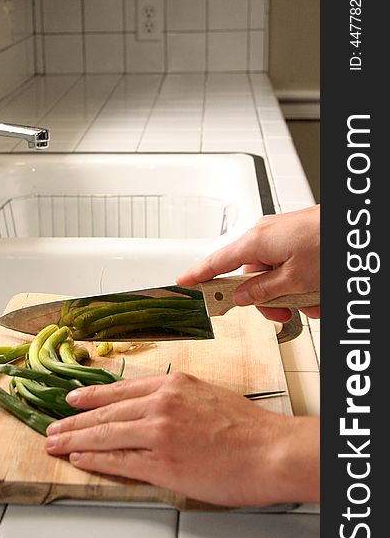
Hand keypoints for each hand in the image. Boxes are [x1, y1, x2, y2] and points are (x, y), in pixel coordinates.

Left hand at [45, 373, 318, 506]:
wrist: (271, 451)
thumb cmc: (247, 427)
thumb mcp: (206, 395)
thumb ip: (175, 398)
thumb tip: (151, 407)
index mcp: (173, 385)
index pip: (121, 389)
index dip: (92, 395)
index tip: (73, 399)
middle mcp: (161, 404)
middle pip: (107, 411)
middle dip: (75, 420)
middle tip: (54, 425)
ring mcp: (159, 434)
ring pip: (105, 434)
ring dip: (75, 439)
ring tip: (55, 442)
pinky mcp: (162, 464)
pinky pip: (119, 460)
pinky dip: (95, 459)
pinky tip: (80, 458)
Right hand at [177, 205, 319, 322]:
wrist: (354, 226)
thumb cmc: (327, 242)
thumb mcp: (294, 279)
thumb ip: (264, 291)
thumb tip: (242, 296)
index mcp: (255, 242)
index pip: (217, 262)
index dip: (198, 275)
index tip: (183, 282)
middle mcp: (265, 237)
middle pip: (251, 278)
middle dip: (268, 300)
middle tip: (283, 312)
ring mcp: (282, 238)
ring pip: (275, 278)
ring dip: (292, 295)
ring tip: (313, 299)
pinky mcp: (298, 240)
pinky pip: (291, 269)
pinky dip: (303, 284)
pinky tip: (319, 290)